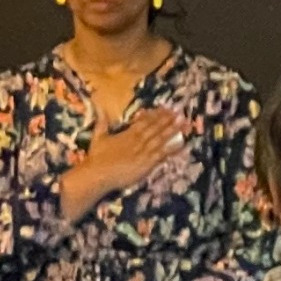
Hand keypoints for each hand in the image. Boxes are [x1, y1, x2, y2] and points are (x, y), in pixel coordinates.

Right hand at [73, 108, 190, 200]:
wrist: (97, 175)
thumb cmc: (96, 158)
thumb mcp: (98, 137)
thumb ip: (102, 122)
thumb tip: (99, 106)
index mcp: (127, 134)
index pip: (144, 121)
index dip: (155, 114)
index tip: (165, 108)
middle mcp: (137, 141)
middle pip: (155, 128)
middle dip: (167, 119)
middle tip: (179, 112)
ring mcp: (143, 153)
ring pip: (160, 139)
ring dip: (172, 130)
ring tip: (183, 123)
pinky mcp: (146, 165)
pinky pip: (161, 155)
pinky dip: (171, 149)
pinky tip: (181, 144)